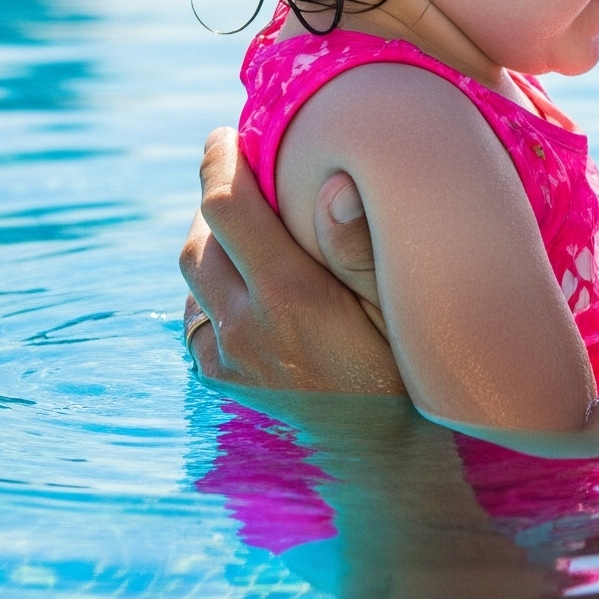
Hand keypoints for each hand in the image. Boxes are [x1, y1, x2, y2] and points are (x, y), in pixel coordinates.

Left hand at [179, 127, 404, 393]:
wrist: (379, 464)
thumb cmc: (404, 379)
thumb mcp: (397, 313)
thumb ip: (360, 249)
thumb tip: (334, 183)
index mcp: (289, 298)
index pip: (226, 207)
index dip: (219, 161)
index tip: (227, 134)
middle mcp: (246, 326)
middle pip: (200, 237)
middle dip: (217, 201)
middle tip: (248, 179)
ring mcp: (227, 357)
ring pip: (195, 277)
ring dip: (215, 245)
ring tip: (255, 232)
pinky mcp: (220, 379)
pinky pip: (198, 315)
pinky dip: (215, 288)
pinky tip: (252, 287)